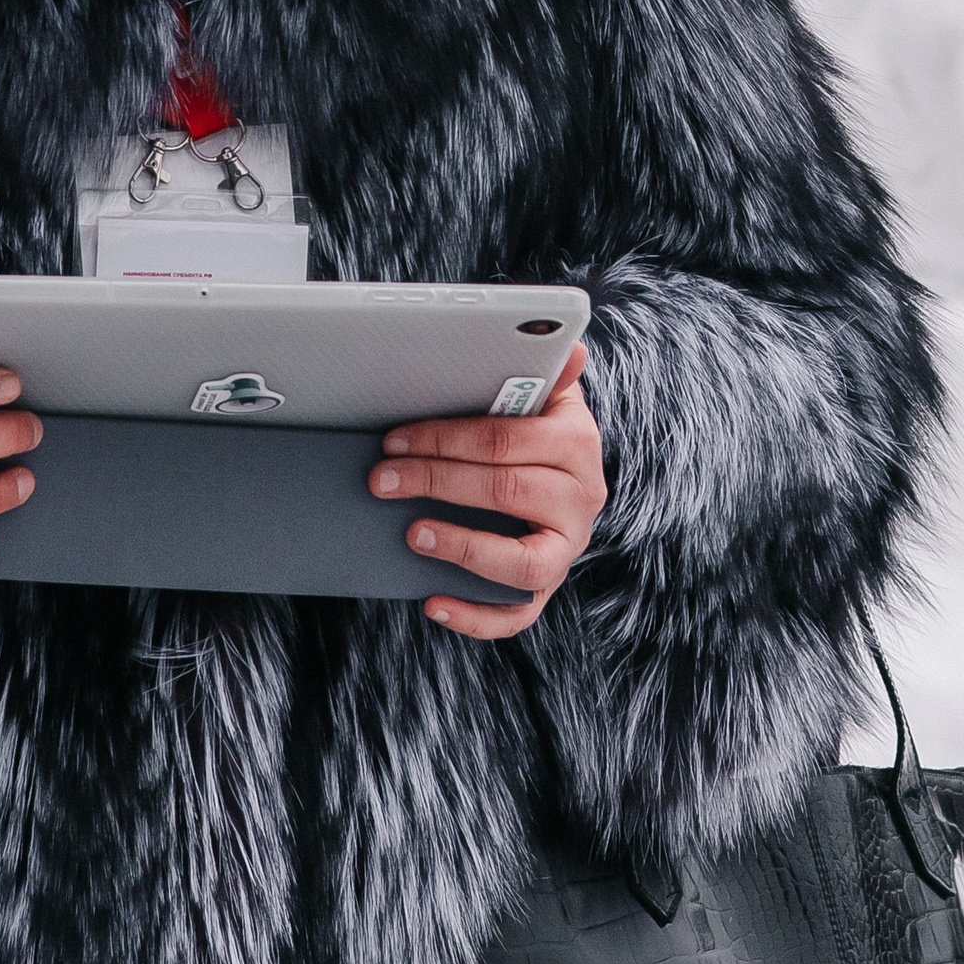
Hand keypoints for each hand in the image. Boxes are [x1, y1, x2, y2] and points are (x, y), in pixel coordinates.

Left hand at [370, 342, 605, 638]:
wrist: (560, 474)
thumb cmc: (532, 425)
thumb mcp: (541, 393)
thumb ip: (546, 371)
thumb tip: (573, 347)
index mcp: (577, 442)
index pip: (504, 440)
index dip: (444, 439)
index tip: (394, 439)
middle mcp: (581, 498)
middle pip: (504, 491)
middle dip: (435, 482)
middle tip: (382, 480)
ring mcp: (567, 548)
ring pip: (519, 560)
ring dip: (461, 547)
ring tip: (412, 533)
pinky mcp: (547, 586)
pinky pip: (516, 614)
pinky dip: (474, 615)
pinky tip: (432, 603)